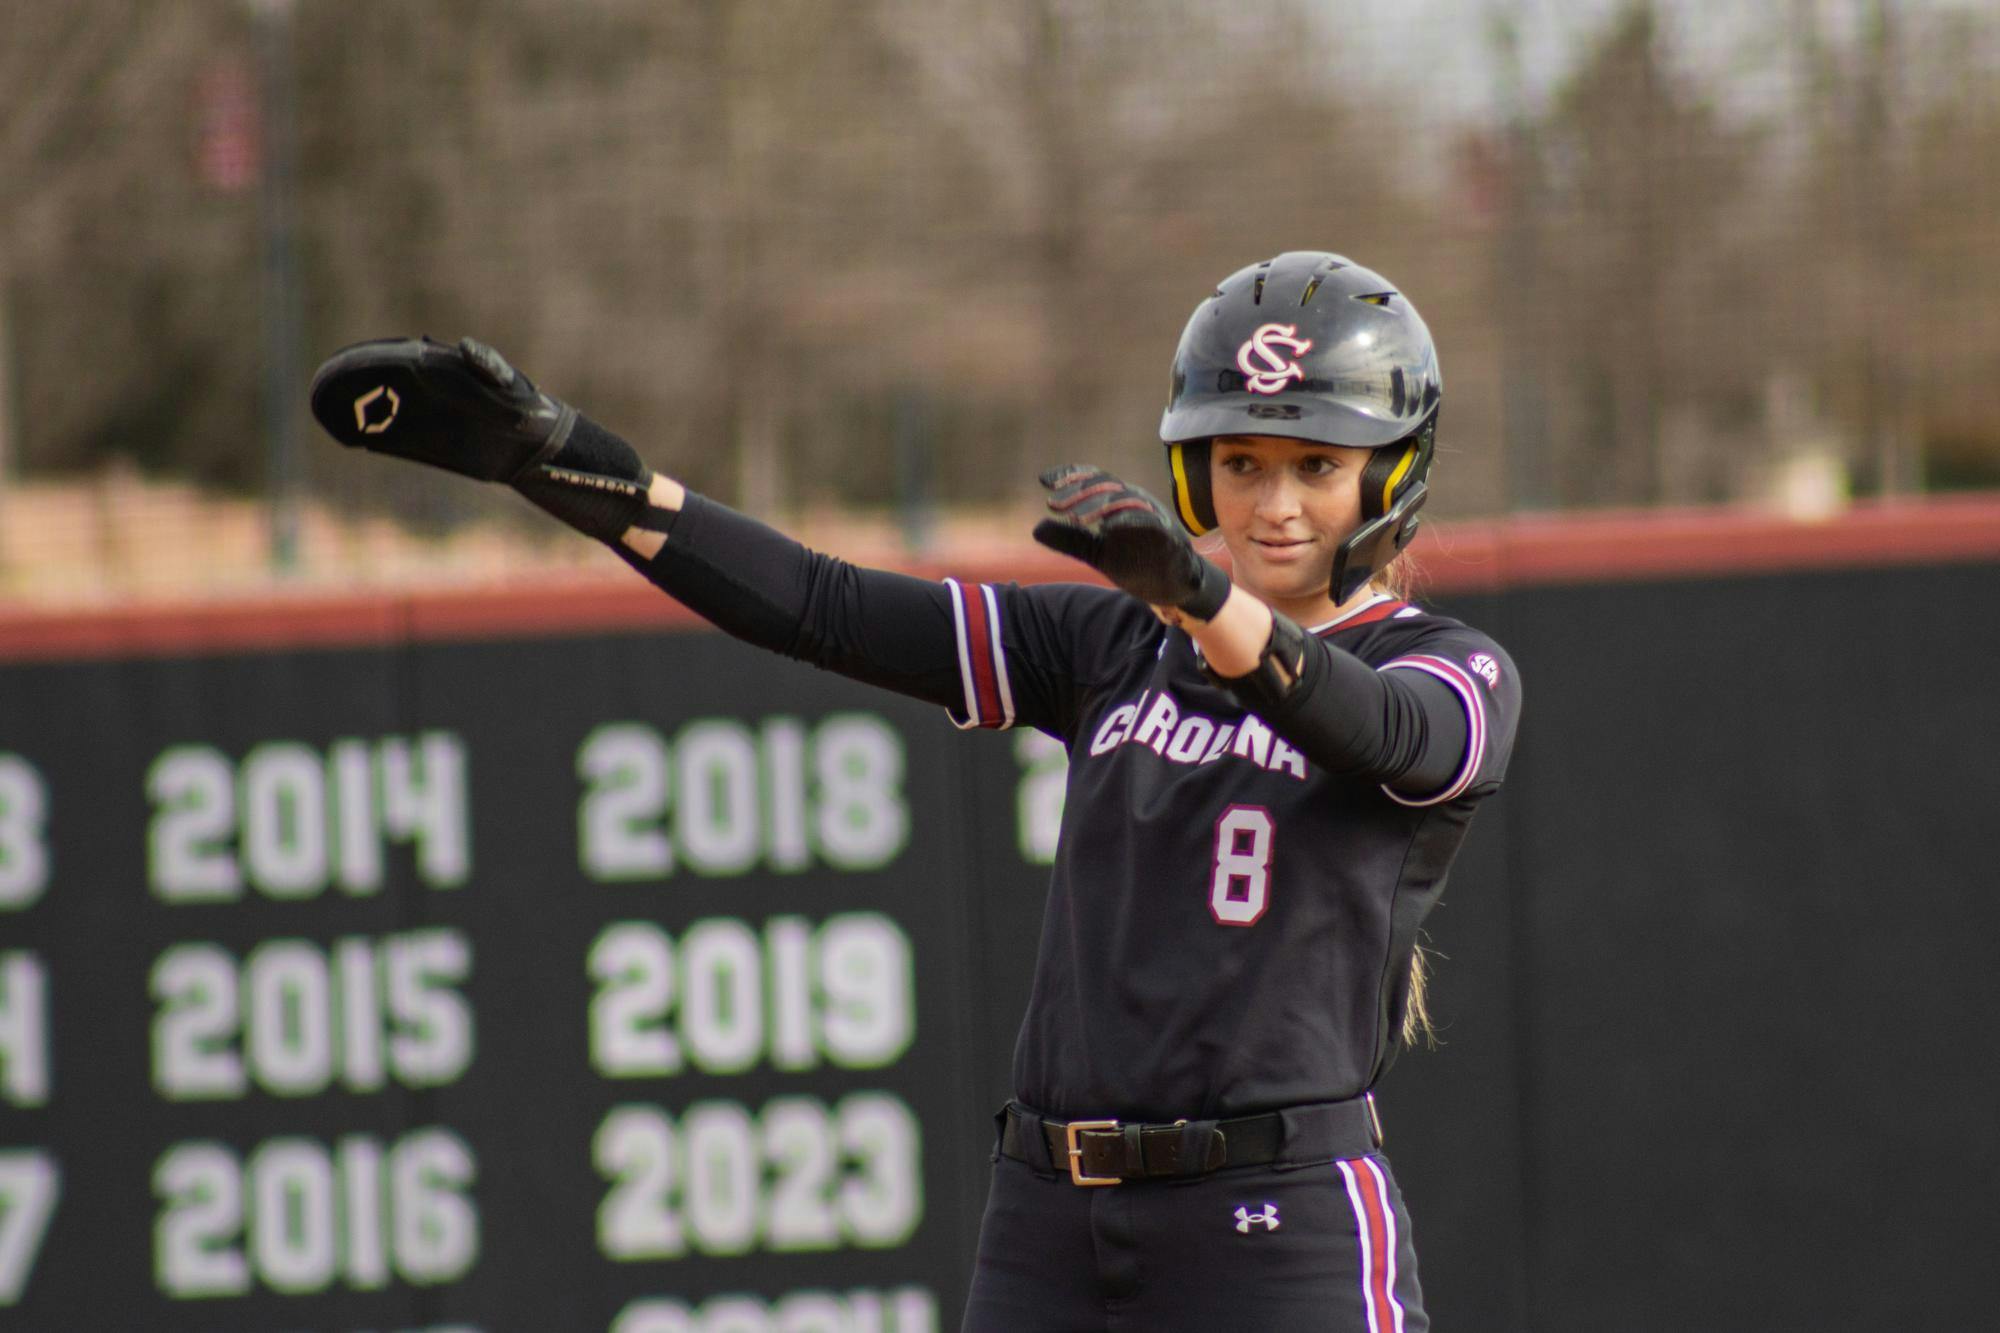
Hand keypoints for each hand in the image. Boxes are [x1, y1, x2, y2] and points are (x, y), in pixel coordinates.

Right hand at [307, 335, 577, 482]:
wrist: (530, 443)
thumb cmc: (521, 405)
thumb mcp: (507, 385)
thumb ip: (487, 364)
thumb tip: (464, 345)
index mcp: (438, 366)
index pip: (392, 359)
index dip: (365, 363)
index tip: (347, 368)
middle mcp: (421, 385)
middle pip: (374, 378)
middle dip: (347, 382)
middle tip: (323, 392)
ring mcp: (418, 409)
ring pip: (374, 404)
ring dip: (350, 407)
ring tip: (329, 413)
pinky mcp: (419, 435)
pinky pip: (385, 431)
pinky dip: (365, 431)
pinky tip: (351, 438)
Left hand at [1033, 464, 1231, 620]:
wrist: (1171, 587)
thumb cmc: (1137, 563)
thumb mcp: (1096, 552)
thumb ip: (1070, 540)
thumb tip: (1036, 528)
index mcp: (1118, 502)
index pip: (1093, 480)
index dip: (1070, 476)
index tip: (1044, 481)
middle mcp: (1136, 502)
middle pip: (1105, 485)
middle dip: (1078, 492)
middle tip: (1053, 503)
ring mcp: (1153, 516)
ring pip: (1125, 498)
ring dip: (1099, 505)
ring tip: (1075, 518)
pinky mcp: (1168, 534)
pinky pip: (1150, 520)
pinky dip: (1129, 519)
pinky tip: (1109, 527)